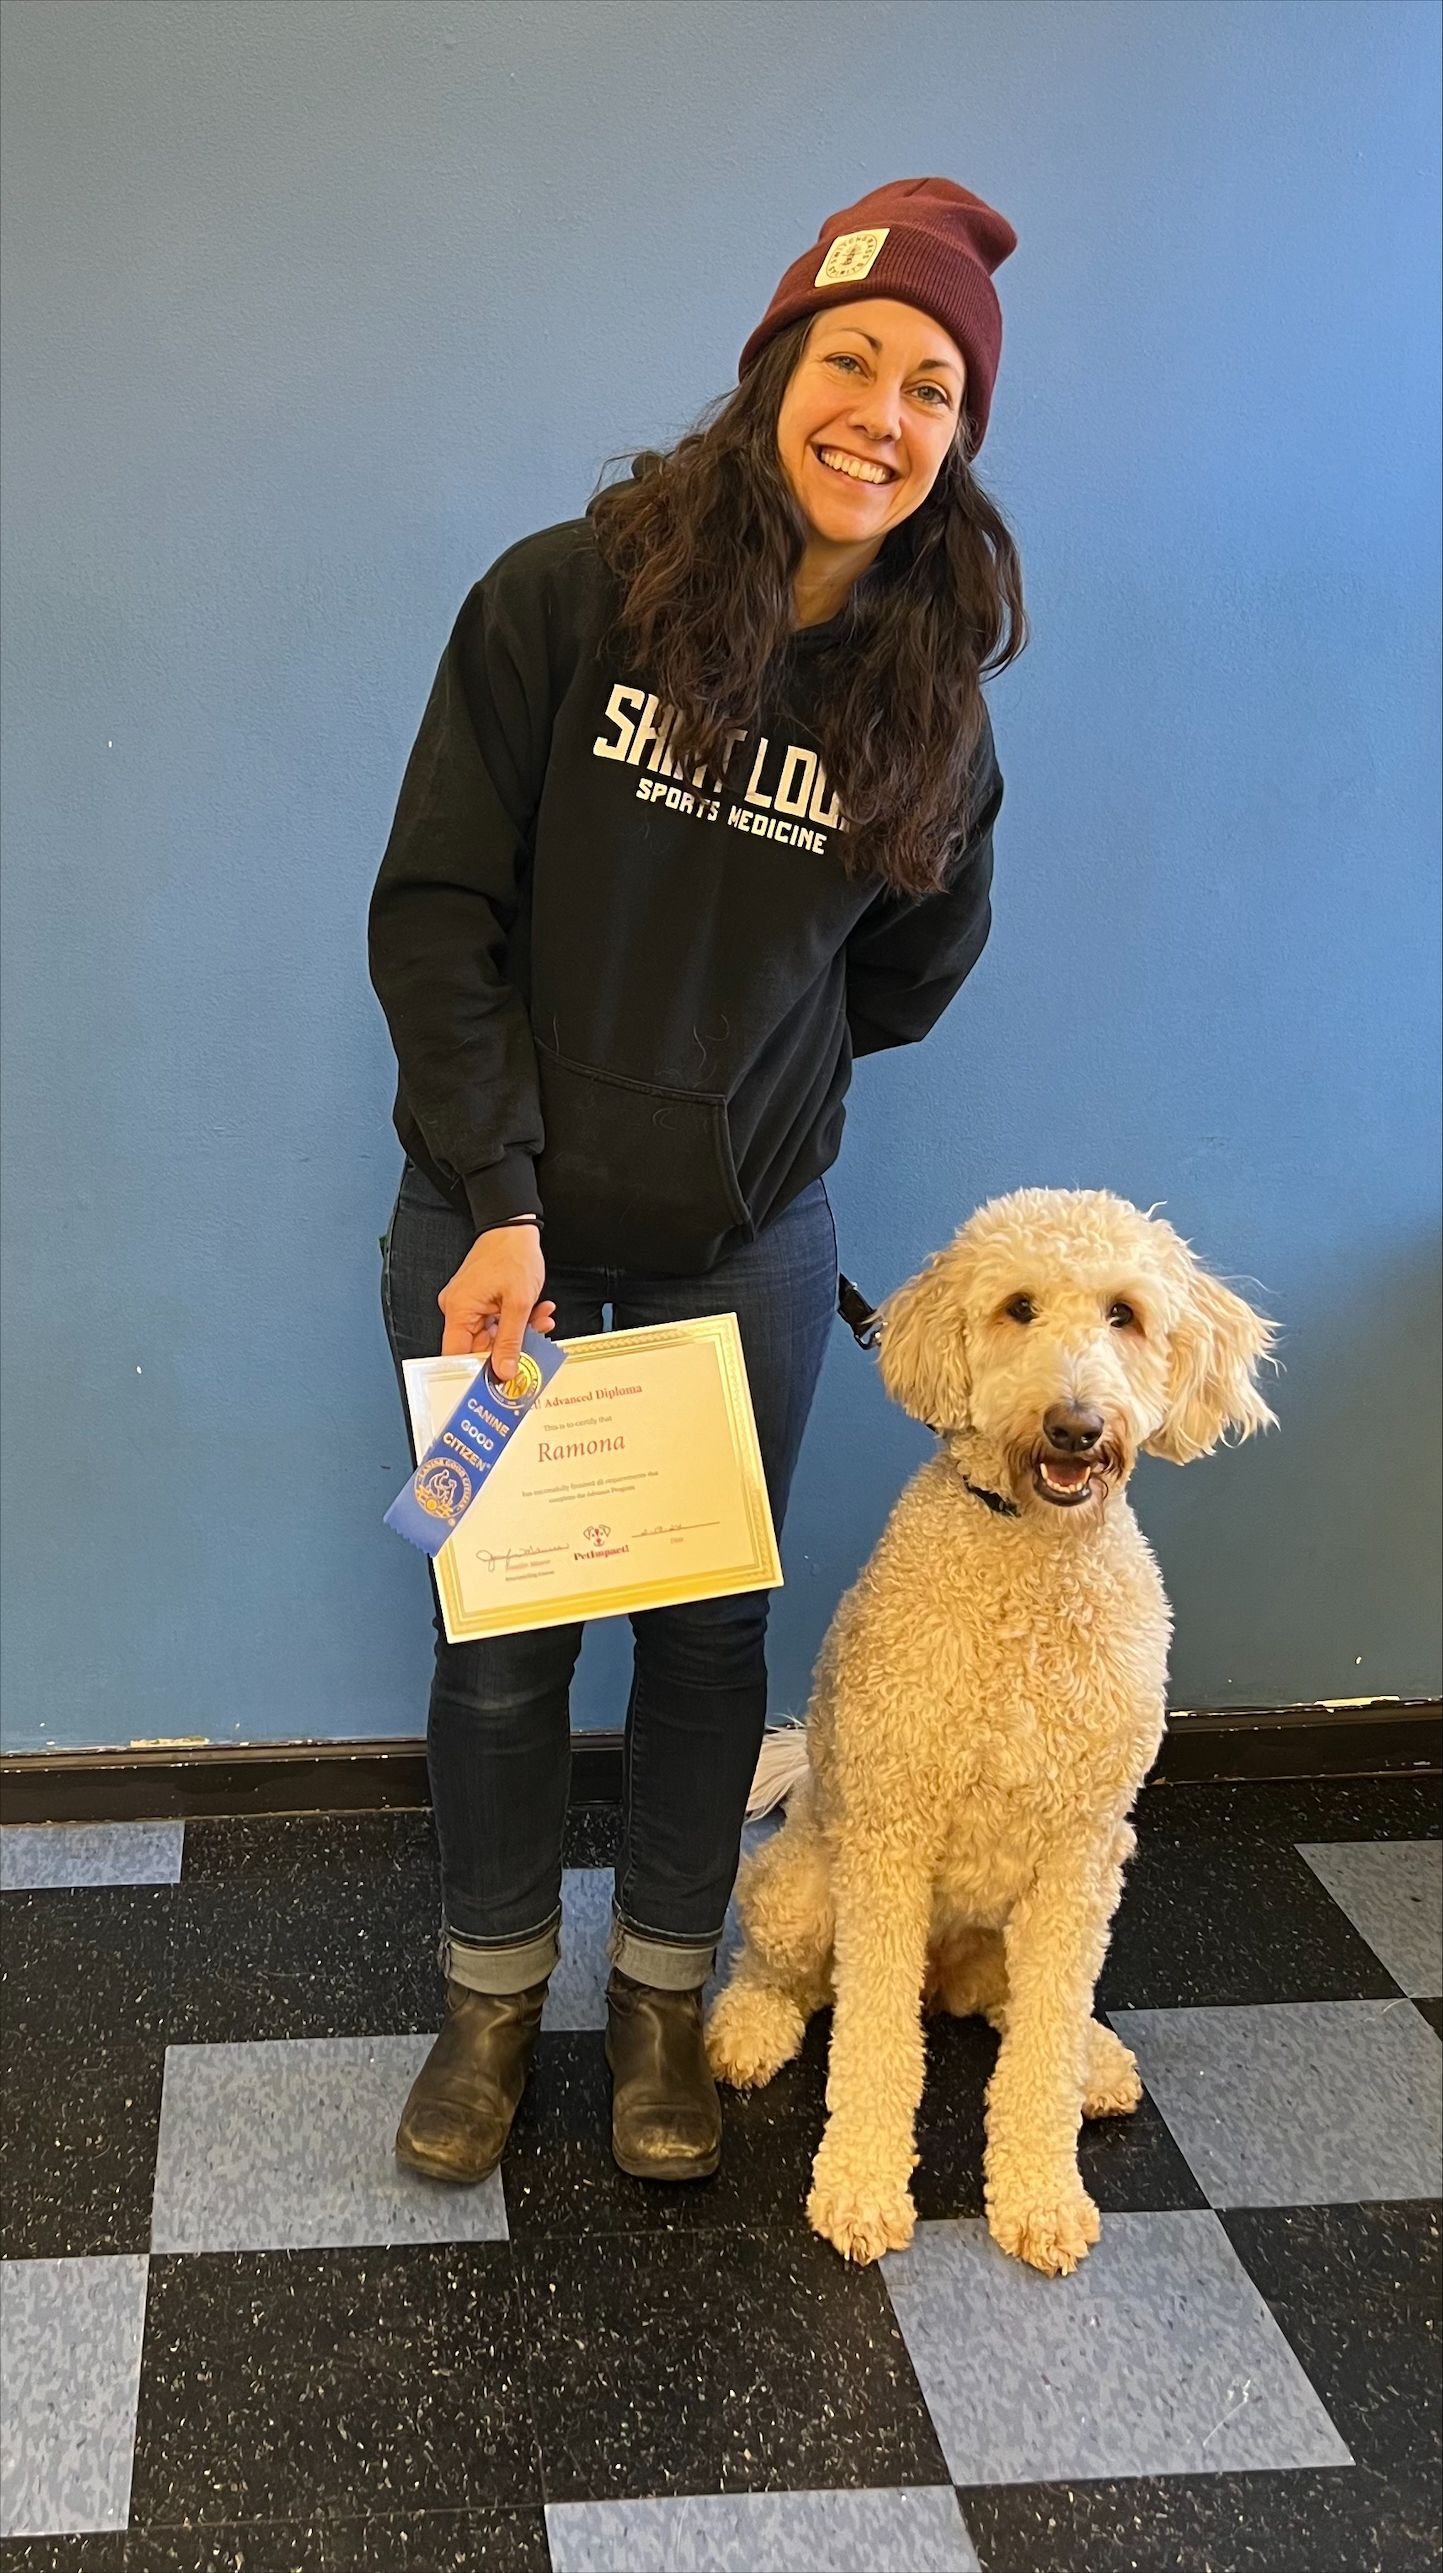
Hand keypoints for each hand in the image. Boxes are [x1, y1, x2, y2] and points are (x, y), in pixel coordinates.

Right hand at [438, 1225, 554, 1377]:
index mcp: (459, 1310)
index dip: (475, 1373)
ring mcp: (468, 1304)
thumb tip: (504, 1371)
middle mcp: (457, 1309)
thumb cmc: (513, 1254)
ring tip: (541, 1320)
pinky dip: (516, 1319)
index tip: (496, 1385)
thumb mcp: (518, 1303)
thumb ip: (510, 1340)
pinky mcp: (479, 1300)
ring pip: (492, 1334)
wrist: (514, 1226)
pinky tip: (536, 1311)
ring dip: (519, 1331)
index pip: (456, 1355)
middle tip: (535, 1346)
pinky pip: (496, 1320)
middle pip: (478, 1347)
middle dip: (510, 1347)